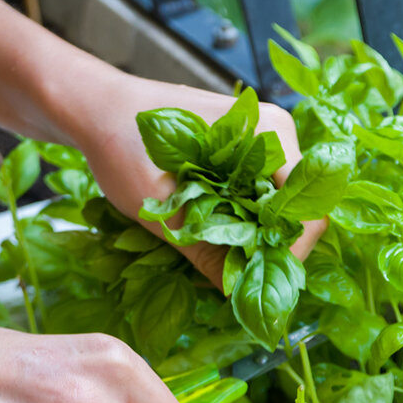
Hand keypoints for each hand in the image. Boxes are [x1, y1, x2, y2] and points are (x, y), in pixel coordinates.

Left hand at [58, 73, 326, 284]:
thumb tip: (238, 295)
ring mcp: (262, 141)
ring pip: (278, 208)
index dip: (287, 254)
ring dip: (254, 238)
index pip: (307, 211)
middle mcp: (275, 134)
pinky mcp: (245, 152)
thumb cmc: (121, 143)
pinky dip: (243, 223)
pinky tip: (214, 236)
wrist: (95, 108)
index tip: (252, 279)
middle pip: (298, 211)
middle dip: (269, 249)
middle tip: (234, 276)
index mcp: (268, 134)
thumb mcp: (159, 206)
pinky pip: (260, 197)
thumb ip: (204, 249)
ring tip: (221, 258)